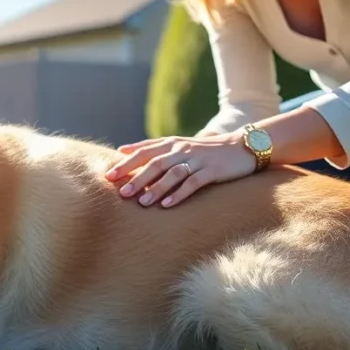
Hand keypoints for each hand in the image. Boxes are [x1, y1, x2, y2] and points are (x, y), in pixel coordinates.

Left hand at [105, 132, 255, 207]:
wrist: (241, 147)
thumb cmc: (205, 150)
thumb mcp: (178, 144)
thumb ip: (152, 147)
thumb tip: (123, 150)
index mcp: (172, 143)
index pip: (144, 152)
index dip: (126, 163)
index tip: (109, 175)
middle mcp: (182, 149)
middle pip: (155, 163)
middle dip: (137, 177)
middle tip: (121, 192)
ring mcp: (197, 160)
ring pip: (172, 174)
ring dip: (156, 188)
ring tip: (142, 203)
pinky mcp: (211, 171)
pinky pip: (193, 183)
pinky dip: (179, 194)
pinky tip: (167, 205)